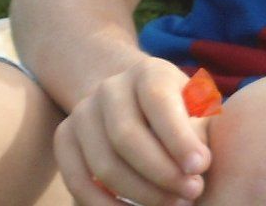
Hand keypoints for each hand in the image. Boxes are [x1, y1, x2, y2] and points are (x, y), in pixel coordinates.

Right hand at [52, 56, 212, 205]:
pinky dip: (104, 204)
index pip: (159, 103)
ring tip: (172, 204)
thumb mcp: (196, 108)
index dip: (179, 138)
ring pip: (103, 164)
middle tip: (191, 193)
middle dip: (161, 173)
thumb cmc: (180, 110)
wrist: (135, 101)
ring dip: (140, 193)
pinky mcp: (64, 138)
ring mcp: (82, 112)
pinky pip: (78, 180)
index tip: (200, 168)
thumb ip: (198, 131)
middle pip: (126, 137)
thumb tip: (195, 167)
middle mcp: (110, 88)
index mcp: (149, 72)